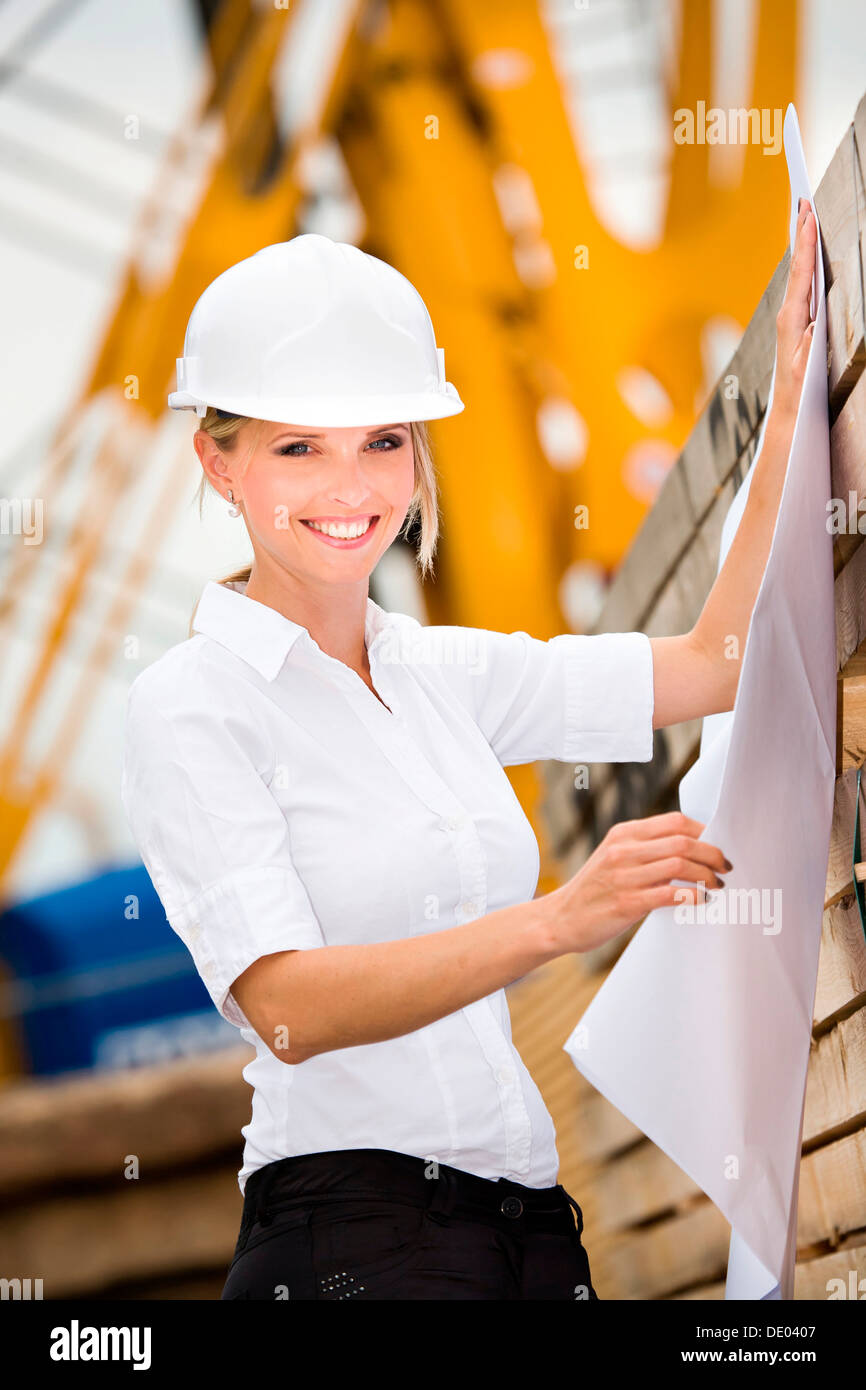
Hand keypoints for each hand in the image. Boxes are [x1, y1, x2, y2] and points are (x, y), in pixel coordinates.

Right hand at [548, 810, 730, 953]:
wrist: (560, 919)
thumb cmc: (594, 890)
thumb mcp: (614, 857)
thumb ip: (646, 849)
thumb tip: (692, 849)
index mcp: (623, 833)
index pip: (675, 822)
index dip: (704, 832)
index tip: (717, 845)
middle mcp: (623, 850)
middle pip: (683, 841)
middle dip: (712, 854)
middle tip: (725, 867)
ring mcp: (624, 876)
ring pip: (681, 865)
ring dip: (707, 876)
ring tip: (716, 885)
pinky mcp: (627, 903)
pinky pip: (672, 894)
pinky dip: (694, 896)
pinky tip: (701, 901)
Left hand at [771, 198, 816, 419]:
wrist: (790, 408)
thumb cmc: (800, 389)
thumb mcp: (805, 368)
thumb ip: (809, 346)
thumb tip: (814, 325)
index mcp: (791, 318)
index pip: (801, 274)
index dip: (806, 244)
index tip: (808, 217)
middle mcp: (788, 312)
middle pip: (797, 264)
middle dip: (801, 232)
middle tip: (803, 199)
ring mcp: (791, 315)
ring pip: (798, 271)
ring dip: (802, 242)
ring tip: (804, 213)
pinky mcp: (794, 320)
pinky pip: (801, 283)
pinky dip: (804, 261)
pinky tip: (807, 250)